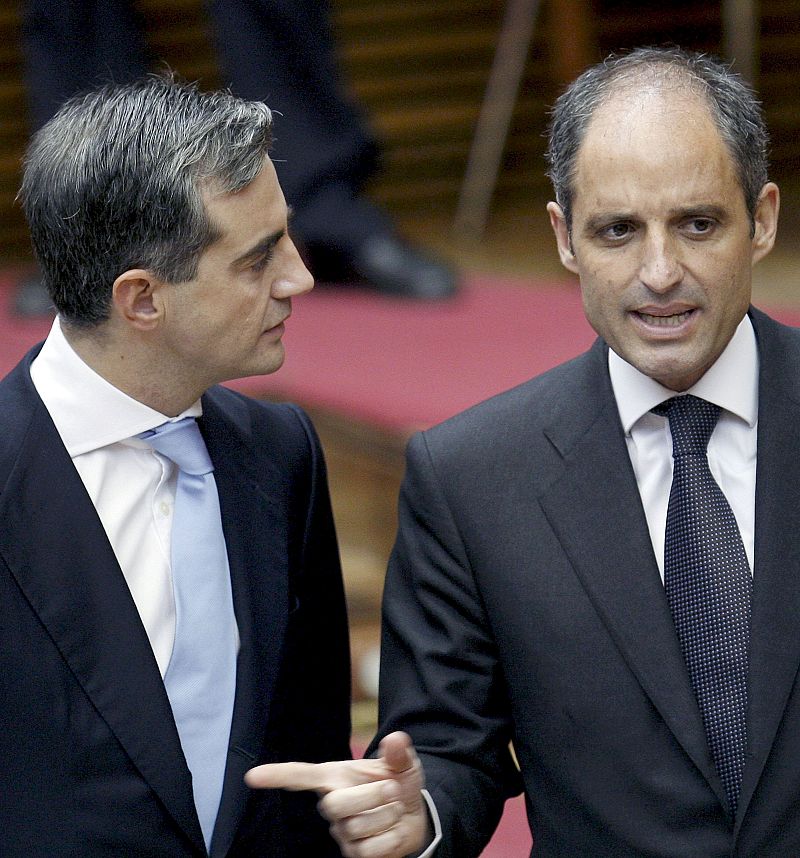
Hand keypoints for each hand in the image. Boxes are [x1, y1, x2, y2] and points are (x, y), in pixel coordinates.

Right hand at [245, 731, 428, 857]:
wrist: (414, 813)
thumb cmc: (398, 783)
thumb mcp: (401, 763)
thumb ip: (397, 752)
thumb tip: (395, 739)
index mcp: (336, 776)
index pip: (300, 776)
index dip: (277, 776)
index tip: (252, 776)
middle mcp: (332, 804)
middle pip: (333, 805)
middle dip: (371, 795)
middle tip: (392, 789)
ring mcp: (342, 832)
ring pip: (356, 827)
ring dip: (387, 815)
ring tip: (393, 808)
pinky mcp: (355, 855)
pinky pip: (371, 850)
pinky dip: (392, 837)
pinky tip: (392, 829)